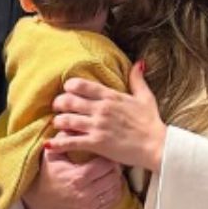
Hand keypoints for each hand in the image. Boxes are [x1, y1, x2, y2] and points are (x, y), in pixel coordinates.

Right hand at [22, 147, 122, 208]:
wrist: (40, 197)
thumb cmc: (48, 171)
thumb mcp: (52, 153)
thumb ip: (64, 138)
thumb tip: (75, 121)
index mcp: (77, 177)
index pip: (105, 165)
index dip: (108, 157)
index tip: (106, 152)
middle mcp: (84, 194)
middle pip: (113, 178)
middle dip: (114, 168)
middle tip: (111, 161)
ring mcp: (88, 206)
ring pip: (115, 190)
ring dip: (115, 180)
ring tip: (110, 172)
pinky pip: (111, 202)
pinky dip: (113, 192)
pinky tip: (108, 184)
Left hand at [50, 61, 166, 170]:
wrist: (157, 146)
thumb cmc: (151, 123)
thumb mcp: (145, 97)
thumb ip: (137, 79)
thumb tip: (138, 63)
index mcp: (111, 96)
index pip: (82, 85)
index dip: (69, 86)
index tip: (67, 90)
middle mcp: (101, 109)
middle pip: (69, 101)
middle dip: (59, 103)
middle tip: (57, 107)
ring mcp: (98, 126)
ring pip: (67, 120)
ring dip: (58, 121)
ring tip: (57, 123)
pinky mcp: (97, 144)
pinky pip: (71, 142)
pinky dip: (58, 143)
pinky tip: (50, 144)